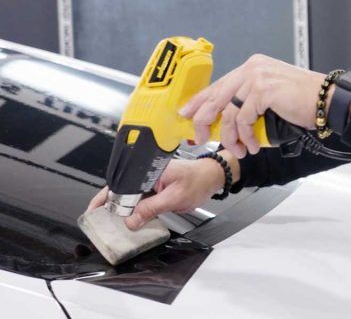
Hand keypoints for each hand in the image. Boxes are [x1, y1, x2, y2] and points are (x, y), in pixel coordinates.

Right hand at [86, 156, 229, 230]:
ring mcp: (149, 181)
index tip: (94, 212)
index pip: (119, 183)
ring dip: (120, 209)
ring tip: (108, 223)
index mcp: (148, 169)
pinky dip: (132, 210)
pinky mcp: (154, 188)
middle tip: (97, 221)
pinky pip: (138, 200)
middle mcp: (145, 173)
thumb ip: (151, 208)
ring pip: (128, 196)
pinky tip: (128, 221)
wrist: (213, 177)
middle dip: (107, 205)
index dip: (105, 199)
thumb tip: (131, 221)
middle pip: (119, 189)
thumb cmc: (198, 181)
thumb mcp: (175, 198)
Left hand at [179, 54, 332, 157]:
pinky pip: (243, 120)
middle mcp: (252, 68)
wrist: (328, 100)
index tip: (186, 115)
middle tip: (200, 139)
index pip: (217, 84)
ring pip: (227, 113)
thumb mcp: (270, 96)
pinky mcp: (263, 91)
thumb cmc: (304, 100)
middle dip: (203, 123)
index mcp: (253, 66)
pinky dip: (245, 137)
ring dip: (230, 137)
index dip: (198, 102)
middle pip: (215, 97)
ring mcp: (257, 78)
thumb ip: (248, 100)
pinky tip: (253, 145)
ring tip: (239, 149)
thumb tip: (223, 119)